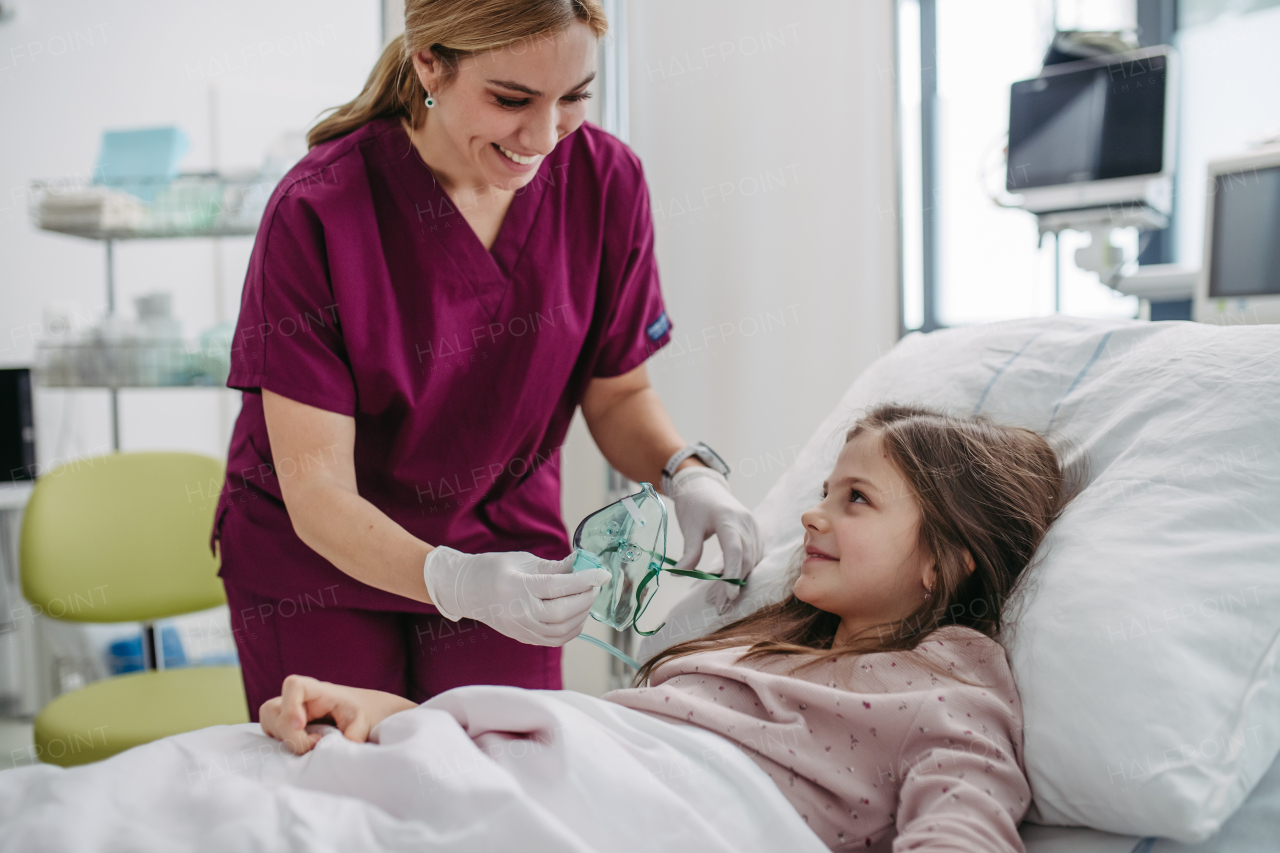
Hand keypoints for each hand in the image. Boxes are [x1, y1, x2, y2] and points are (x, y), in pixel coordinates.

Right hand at [259, 674, 415, 754]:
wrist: (359, 713)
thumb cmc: (359, 712)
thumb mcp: (363, 721)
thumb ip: (356, 732)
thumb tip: (349, 745)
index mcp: (318, 691)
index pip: (294, 685)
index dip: (291, 705)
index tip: (301, 725)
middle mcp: (298, 698)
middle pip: (274, 710)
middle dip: (290, 735)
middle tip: (315, 744)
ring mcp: (287, 709)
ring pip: (269, 722)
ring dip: (284, 739)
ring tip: (310, 744)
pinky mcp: (282, 723)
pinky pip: (270, 731)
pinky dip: (281, 742)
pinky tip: (302, 745)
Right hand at [423, 547, 610, 645]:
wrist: (467, 591)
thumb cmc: (493, 569)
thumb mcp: (523, 561)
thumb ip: (554, 567)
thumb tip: (583, 565)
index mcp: (516, 587)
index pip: (558, 586)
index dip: (584, 580)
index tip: (602, 573)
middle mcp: (518, 612)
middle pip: (562, 612)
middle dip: (586, 598)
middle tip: (594, 584)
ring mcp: (520, 629)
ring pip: (562, 630)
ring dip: (582, 614)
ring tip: (586, 597)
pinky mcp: (523, 638)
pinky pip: (555, 640)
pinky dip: (572, 629)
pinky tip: (577, 614)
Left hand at [669, 466, 763, 613]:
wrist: (704, 485)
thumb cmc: (694, 504)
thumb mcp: (689, 527)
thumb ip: (689, 552)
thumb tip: (679, 574)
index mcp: (728, 518)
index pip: (735, 550)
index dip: (733, 574)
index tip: (729, 595)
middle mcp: (746, 522)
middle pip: (745, 558)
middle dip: (735, 583)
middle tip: (721, 605)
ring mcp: (753, 526)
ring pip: (752, 559)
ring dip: (740, 578)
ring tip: (723, 596)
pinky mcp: (755, 530)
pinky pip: (754, 554)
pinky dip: (744, 568)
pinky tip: (730, 579)